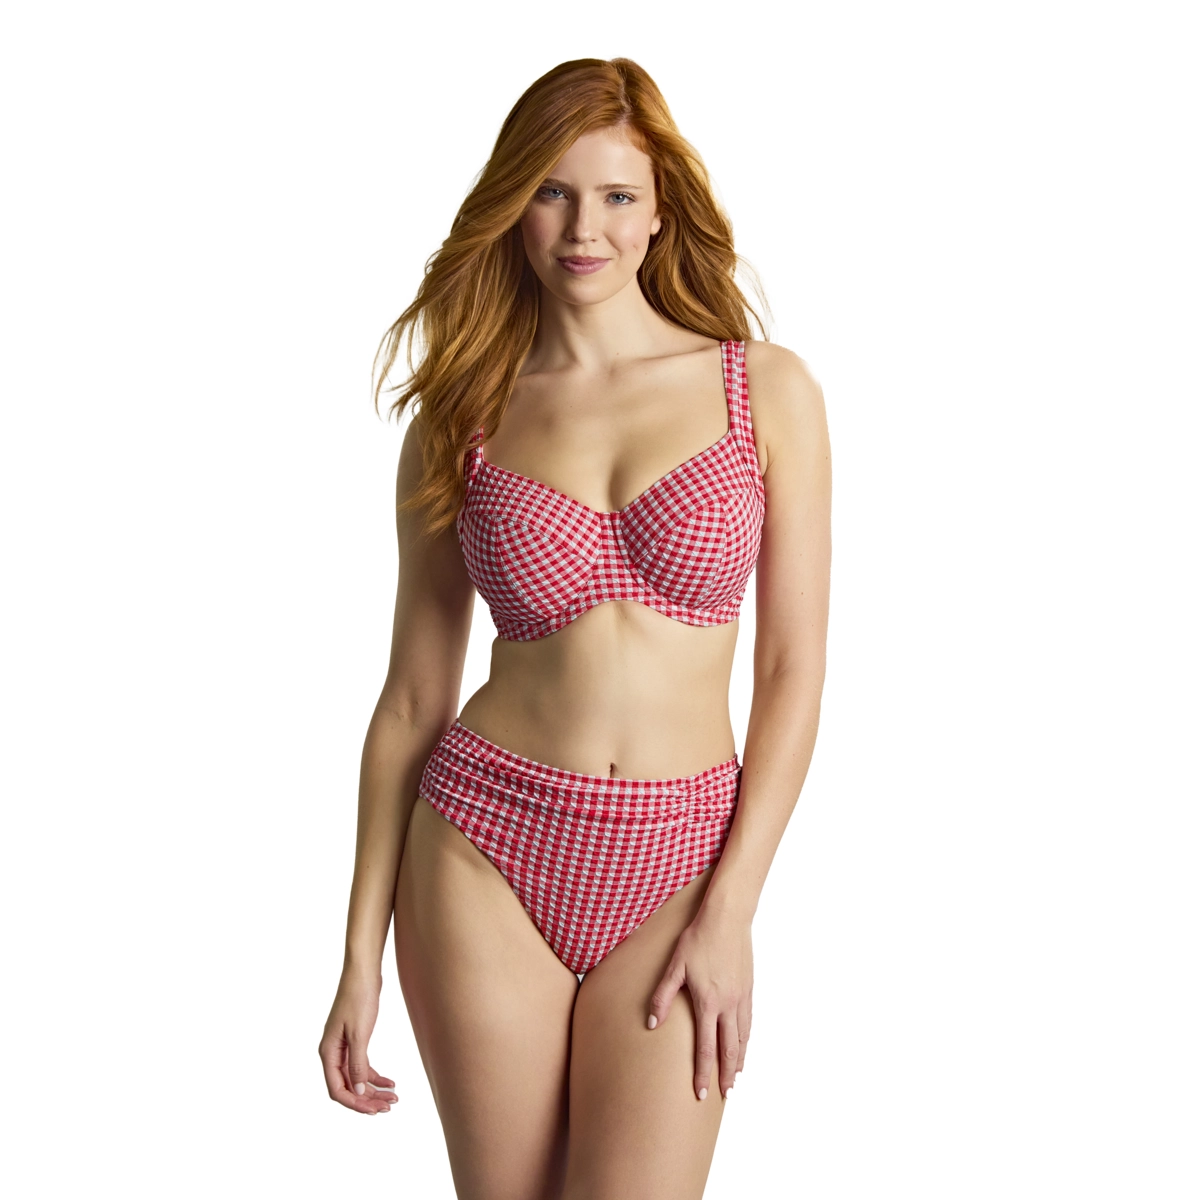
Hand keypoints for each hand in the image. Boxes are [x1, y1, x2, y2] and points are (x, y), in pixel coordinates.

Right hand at [319, 967, 397, 1114]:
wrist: (363, 972)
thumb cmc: (359, 998)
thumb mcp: (359, 1034)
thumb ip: (357, 1064)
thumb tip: (358, 1092)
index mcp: (328, 1052)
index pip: (337, 1089)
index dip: (355, 1103)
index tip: (375, 1110)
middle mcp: (332, 1053)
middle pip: (347, 1087)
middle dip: (367, 1099)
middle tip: (389, 1106)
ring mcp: (343, 1047)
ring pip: (356, 1078)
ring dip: (373, 1089)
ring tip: (393, 1097)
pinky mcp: (354, 1040)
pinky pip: (362, 1066)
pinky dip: (375, 1075)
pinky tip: (390, 1081)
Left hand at [646, 905, 752, 1101]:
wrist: (727, 918)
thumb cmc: (698, 939)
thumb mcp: (675, 966)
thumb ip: (663, 995)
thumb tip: (651, 1022)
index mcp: (708, 1002)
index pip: (706, 1047)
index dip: (703, 1072)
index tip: (701, 1093)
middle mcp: (728, 1005)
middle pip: (729, 1049)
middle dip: (726, 1075)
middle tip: (723, 1095)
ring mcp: (741, 997)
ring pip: (743, 1038)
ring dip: (738, 1061)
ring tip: (735, 1079)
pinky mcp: (749, 989)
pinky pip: (749, 1023)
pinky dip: (747, 1041)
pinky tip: (743, 1047)